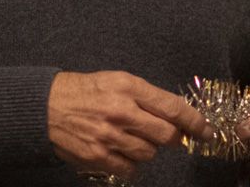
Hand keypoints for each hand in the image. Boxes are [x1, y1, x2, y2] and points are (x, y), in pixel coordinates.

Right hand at [48, 71, 211, 180]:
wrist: (44, 107)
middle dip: (173, 138)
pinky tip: (121, 151)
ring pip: (149, 154)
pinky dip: (131, 163)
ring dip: (148, 149)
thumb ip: (144, 96)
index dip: (194, 121)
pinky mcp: (98, 157)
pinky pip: (130, 169)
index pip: (172, 106)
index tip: (206, 130)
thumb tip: (173, 117)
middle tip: (168, 136)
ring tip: (133, 138)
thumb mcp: (114, 80)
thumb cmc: (82, 90)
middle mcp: (121, 111)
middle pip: (165, 135)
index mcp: (127, 87)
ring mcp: (109, 136)